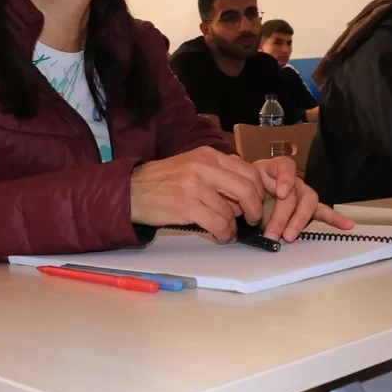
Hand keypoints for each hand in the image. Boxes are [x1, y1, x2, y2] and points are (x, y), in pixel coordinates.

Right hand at [130, 146, 266, 242]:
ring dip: (235, 226)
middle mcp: (204, 166)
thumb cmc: (163, 181)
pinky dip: (224, 234)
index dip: (259, 190)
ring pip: (232, 211)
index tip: (256, 203)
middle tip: (252, 220)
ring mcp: (195, 185)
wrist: (132, 190)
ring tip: (228, 231)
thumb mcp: (192, 165)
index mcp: (209, 155)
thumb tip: (245, 192)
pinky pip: (219, 224)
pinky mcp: (187, 205)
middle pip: (248, 188)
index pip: (249, 170)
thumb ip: (218, 173)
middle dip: (255, 209)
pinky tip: (220, 236)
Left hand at [252, 156, 354, 240]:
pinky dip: (335, 219)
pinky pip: (323, 212)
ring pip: (308, 202)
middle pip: (295, 193)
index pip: (286, 167)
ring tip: (289, 236)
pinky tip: (348, 226)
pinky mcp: (308, 208)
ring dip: (299, 220)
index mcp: (274, 169)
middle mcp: (291, 180)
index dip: (285, 179)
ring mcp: (302, 193)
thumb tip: (242, 208)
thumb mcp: (242, 187)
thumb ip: (245, 194)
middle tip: (271, 233)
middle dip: (283, 215)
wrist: (247, 196)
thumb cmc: (246, 190)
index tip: (281, 193)